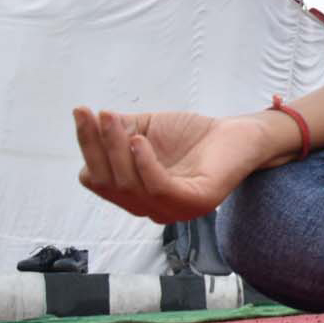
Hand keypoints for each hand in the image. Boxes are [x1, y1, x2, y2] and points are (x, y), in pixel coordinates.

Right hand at [73, 108, 274, 223]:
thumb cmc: (193, 135)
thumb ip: (118, 132)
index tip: (83, 112)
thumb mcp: (146, 130)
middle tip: (99, 114)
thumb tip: (90, 122)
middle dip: (97, 146)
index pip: (96, 177)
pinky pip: (159, 189)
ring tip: (115, 121)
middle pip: (107, 183)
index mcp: (134, 194)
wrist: (240, 134)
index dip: (87, 145)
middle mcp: (149, 208)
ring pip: (129, 186)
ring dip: (116, 150)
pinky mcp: (196, 203)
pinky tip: (139, 141)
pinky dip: (144, 165)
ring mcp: (172, 210)